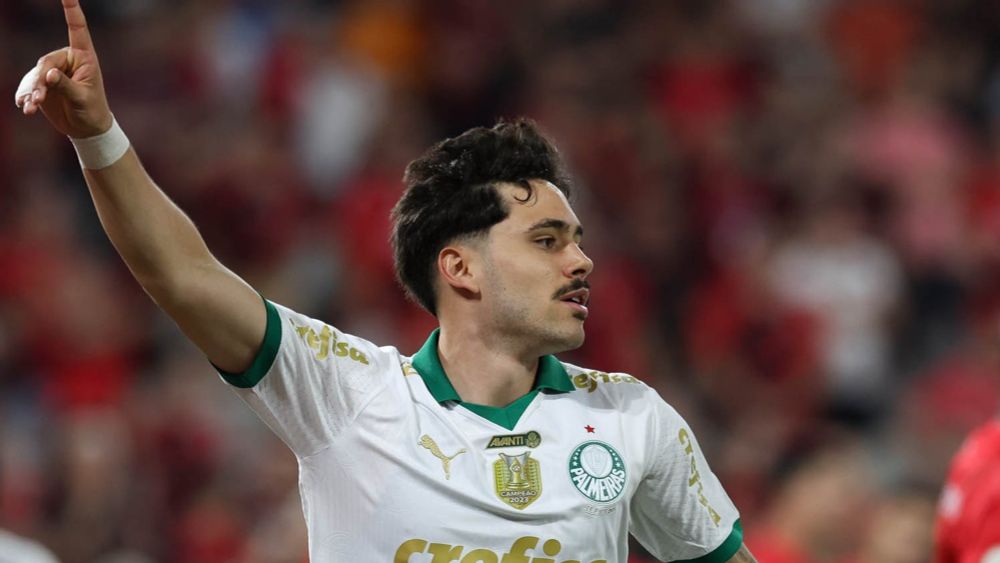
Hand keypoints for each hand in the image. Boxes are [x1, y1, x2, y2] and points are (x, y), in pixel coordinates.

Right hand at [15, 0, 111, 137]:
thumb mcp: (82, 98)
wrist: (86, 129)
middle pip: (45, 62)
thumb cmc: (92, 110)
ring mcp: (52, 72)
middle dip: (41, 80)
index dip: (71, 10)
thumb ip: (65, 85)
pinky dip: (25, 96)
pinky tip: (25, 108)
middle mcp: (66, 60)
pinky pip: (28, 86)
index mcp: (83, 56)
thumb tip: (49, 74)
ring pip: (35, 75)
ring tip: (31, 106)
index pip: (76, 29)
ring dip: (31, 90)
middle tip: (39, 98)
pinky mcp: (42, 85)